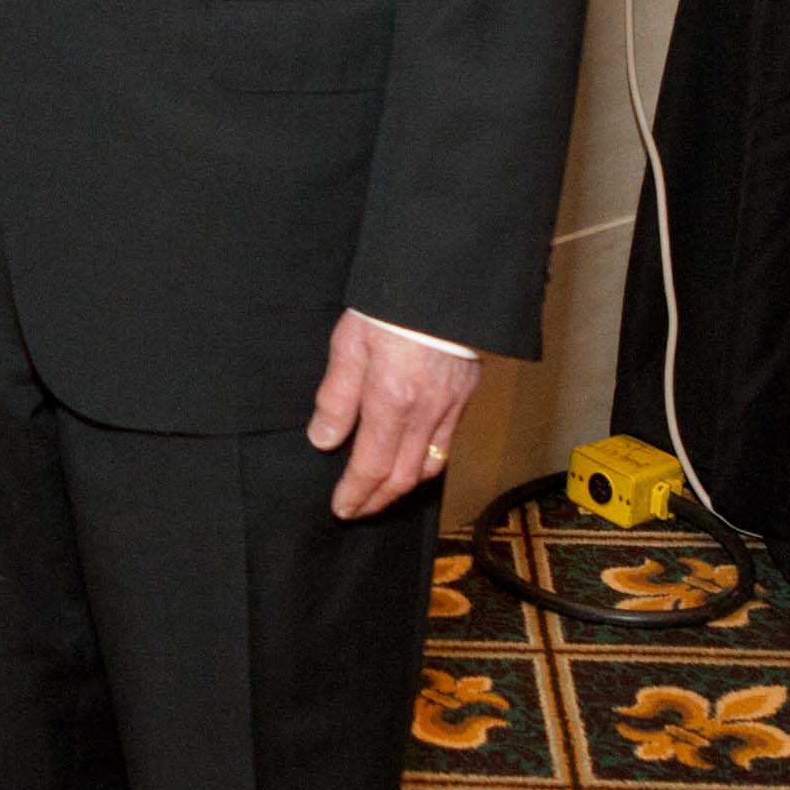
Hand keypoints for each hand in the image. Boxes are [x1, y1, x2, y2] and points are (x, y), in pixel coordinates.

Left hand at [307, 312, 478, 519]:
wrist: (443, 279)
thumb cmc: (389, 305)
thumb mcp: (349, 344)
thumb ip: (336, 396)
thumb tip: (324, 440)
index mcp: (391, 400)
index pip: (372, 466)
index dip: (356, 493)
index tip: (341, 508)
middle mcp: (424, 412)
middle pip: (402, 477)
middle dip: (377, 500)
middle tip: (357, 510)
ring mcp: (450, 406)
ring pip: (429, 467)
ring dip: (403, 488)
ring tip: (382, 494)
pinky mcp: (465, 395)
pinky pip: (447, 444)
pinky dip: (427, 465)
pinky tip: (412, 464)